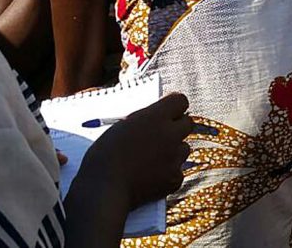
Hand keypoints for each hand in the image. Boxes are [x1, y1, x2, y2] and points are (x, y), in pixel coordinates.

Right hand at [83, 93, 192, 208]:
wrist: (103, 190)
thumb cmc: (104, 157)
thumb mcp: (122, 127)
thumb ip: (144, 120)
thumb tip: (155, 120)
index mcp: (155, 117)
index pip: (180, 101)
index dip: (174, 107)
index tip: (167, 112)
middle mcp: (169, 134)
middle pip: (188, 123)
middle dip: (176, 128)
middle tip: (161, 136)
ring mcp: (174, 157)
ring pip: (184, 148)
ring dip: (172, 151)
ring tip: (150, 160)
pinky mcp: (175, 178)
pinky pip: (178, 171)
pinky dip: (167, 174)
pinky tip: (149, 178)